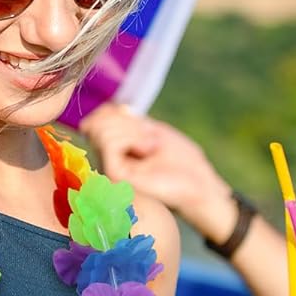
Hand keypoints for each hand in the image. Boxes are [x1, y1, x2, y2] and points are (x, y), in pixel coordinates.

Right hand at [81, 104, 233, 240]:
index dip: (115, 112)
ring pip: (101, 130)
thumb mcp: (152, 131)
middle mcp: (107, 158)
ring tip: (150, 147)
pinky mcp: (115, 175)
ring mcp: (109, 167)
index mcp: (114, 148)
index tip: (142, 125)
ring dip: (132, 130)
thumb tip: (106, 110)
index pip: (96, 118)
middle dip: (126, 122)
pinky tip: (147, 151)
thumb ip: (128, 122)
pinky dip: (132, 138)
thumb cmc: (182, 160)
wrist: (199, 184)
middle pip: (96, 121)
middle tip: (149, 139)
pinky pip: (109, 143)